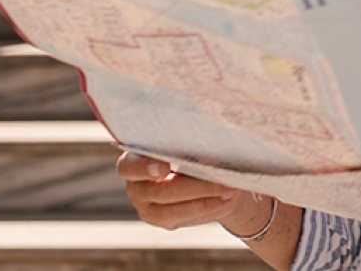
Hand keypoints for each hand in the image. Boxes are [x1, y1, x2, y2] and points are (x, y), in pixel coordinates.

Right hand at [116, 151, 251, 229]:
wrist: (210, 175)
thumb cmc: (198, 149)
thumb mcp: (194, 143)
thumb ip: (192, 146)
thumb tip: (210, 147)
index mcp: (136, 158)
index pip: (129, 166)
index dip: (145, 168)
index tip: (165, 168)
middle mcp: (136, 184)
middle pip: (161, 190)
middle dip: (196, 186)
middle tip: (223, 179)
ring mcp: (146, 205)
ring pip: (172, 208)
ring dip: (205, 198)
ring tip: (231, 188)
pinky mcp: (161, 219)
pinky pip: (183, 216)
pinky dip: (207, 206)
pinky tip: (226, 198)